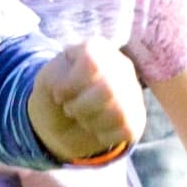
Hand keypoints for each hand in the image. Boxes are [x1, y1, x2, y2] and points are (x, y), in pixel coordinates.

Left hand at [28, 39, 144, 164]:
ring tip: (82, 117)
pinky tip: (96, 128)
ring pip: (119, 112)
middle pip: (108, 89)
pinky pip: (125, 131)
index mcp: (97, 49)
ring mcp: (133, 91)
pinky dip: (103, 136)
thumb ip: (64, 79)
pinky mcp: (137, 117)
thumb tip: (91, 91)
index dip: (71, 85)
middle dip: (80, 107)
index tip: (59, 94)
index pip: (92, 63)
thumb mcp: (48, 82)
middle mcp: (121, 66)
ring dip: (91, 122)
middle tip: (70, 108)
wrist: (60, 121)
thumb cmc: (56, 95)